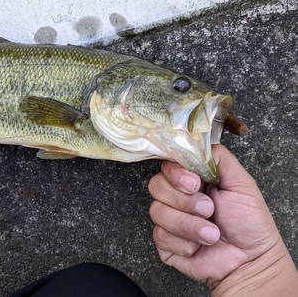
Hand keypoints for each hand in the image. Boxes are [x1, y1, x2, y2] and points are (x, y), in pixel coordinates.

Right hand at [148, 145, 297, 294]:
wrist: (250, 260)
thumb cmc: (249, 223)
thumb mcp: (241, 182)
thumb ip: (218, 158)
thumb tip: (197, 145)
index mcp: (192, 180)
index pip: (167, 165)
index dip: (176, 174)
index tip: (194, 184)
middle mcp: (177, 197)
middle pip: (156, 185)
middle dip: (184, 201)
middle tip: (209, 210)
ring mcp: (169, 220)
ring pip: (157, 212)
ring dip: (188, 225)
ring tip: (212, 233)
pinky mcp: (165, 242)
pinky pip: (161, 235)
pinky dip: (184, 242)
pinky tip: (199, 246)